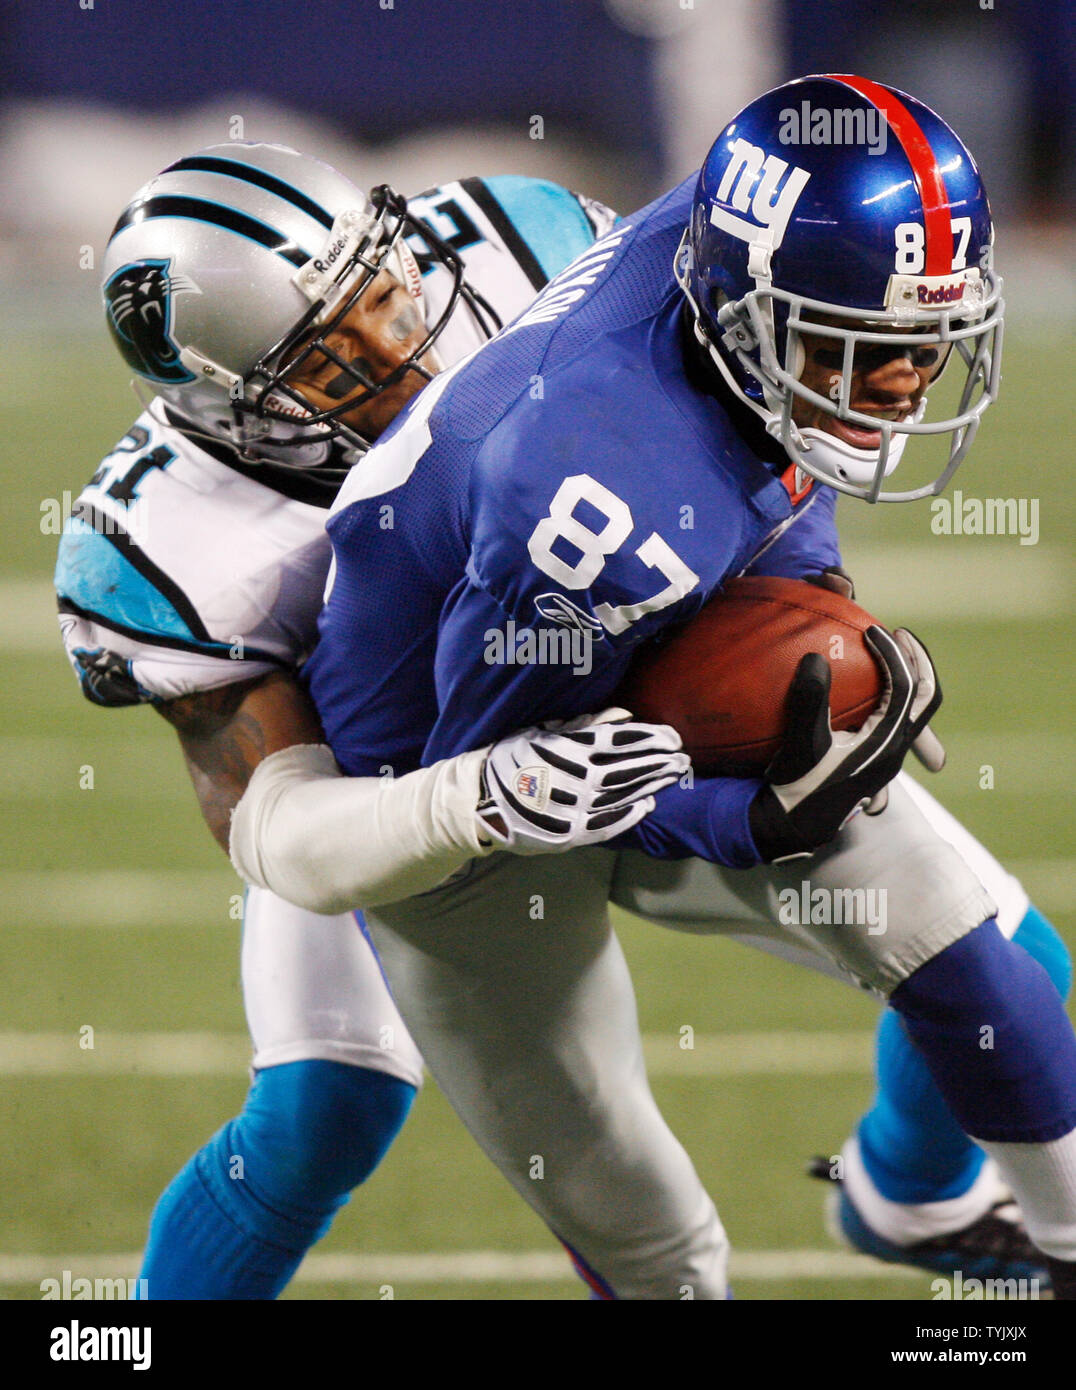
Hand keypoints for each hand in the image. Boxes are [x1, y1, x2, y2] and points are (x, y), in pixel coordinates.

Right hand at [477, 707, 689, 853]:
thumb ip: (585, 726)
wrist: (479, 801)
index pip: (619, 741)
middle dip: (659, 762)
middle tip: (683, 758)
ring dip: (651, 785)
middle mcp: (574, 779)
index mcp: (567, 749)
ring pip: (622, 796)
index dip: (649, 738)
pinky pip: (606, 825)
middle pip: (628, 769)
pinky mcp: (568, 834)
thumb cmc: (513, 758)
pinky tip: (648, 804)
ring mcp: (572, 809)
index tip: (672, 737)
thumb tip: (623, 715)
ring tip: (673, 776)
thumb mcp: (542, 732)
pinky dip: (629, 815)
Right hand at [804, 567, 944, 782]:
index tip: (872, 630)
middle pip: (927, 697)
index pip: (906, 686)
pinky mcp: (876, 760)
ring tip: (891, 653)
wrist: (796, 828)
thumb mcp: (800, 745)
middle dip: (919, 661)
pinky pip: (899, 721)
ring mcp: (889, 757)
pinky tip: (868, 688)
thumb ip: (808, 701)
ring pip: (917, 710)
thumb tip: (816, 656)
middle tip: (900, 634)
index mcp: (885, 742)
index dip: (893, 652)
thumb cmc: (798, 788)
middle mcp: (895, 750)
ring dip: (910, 678)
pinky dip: (893, 695)